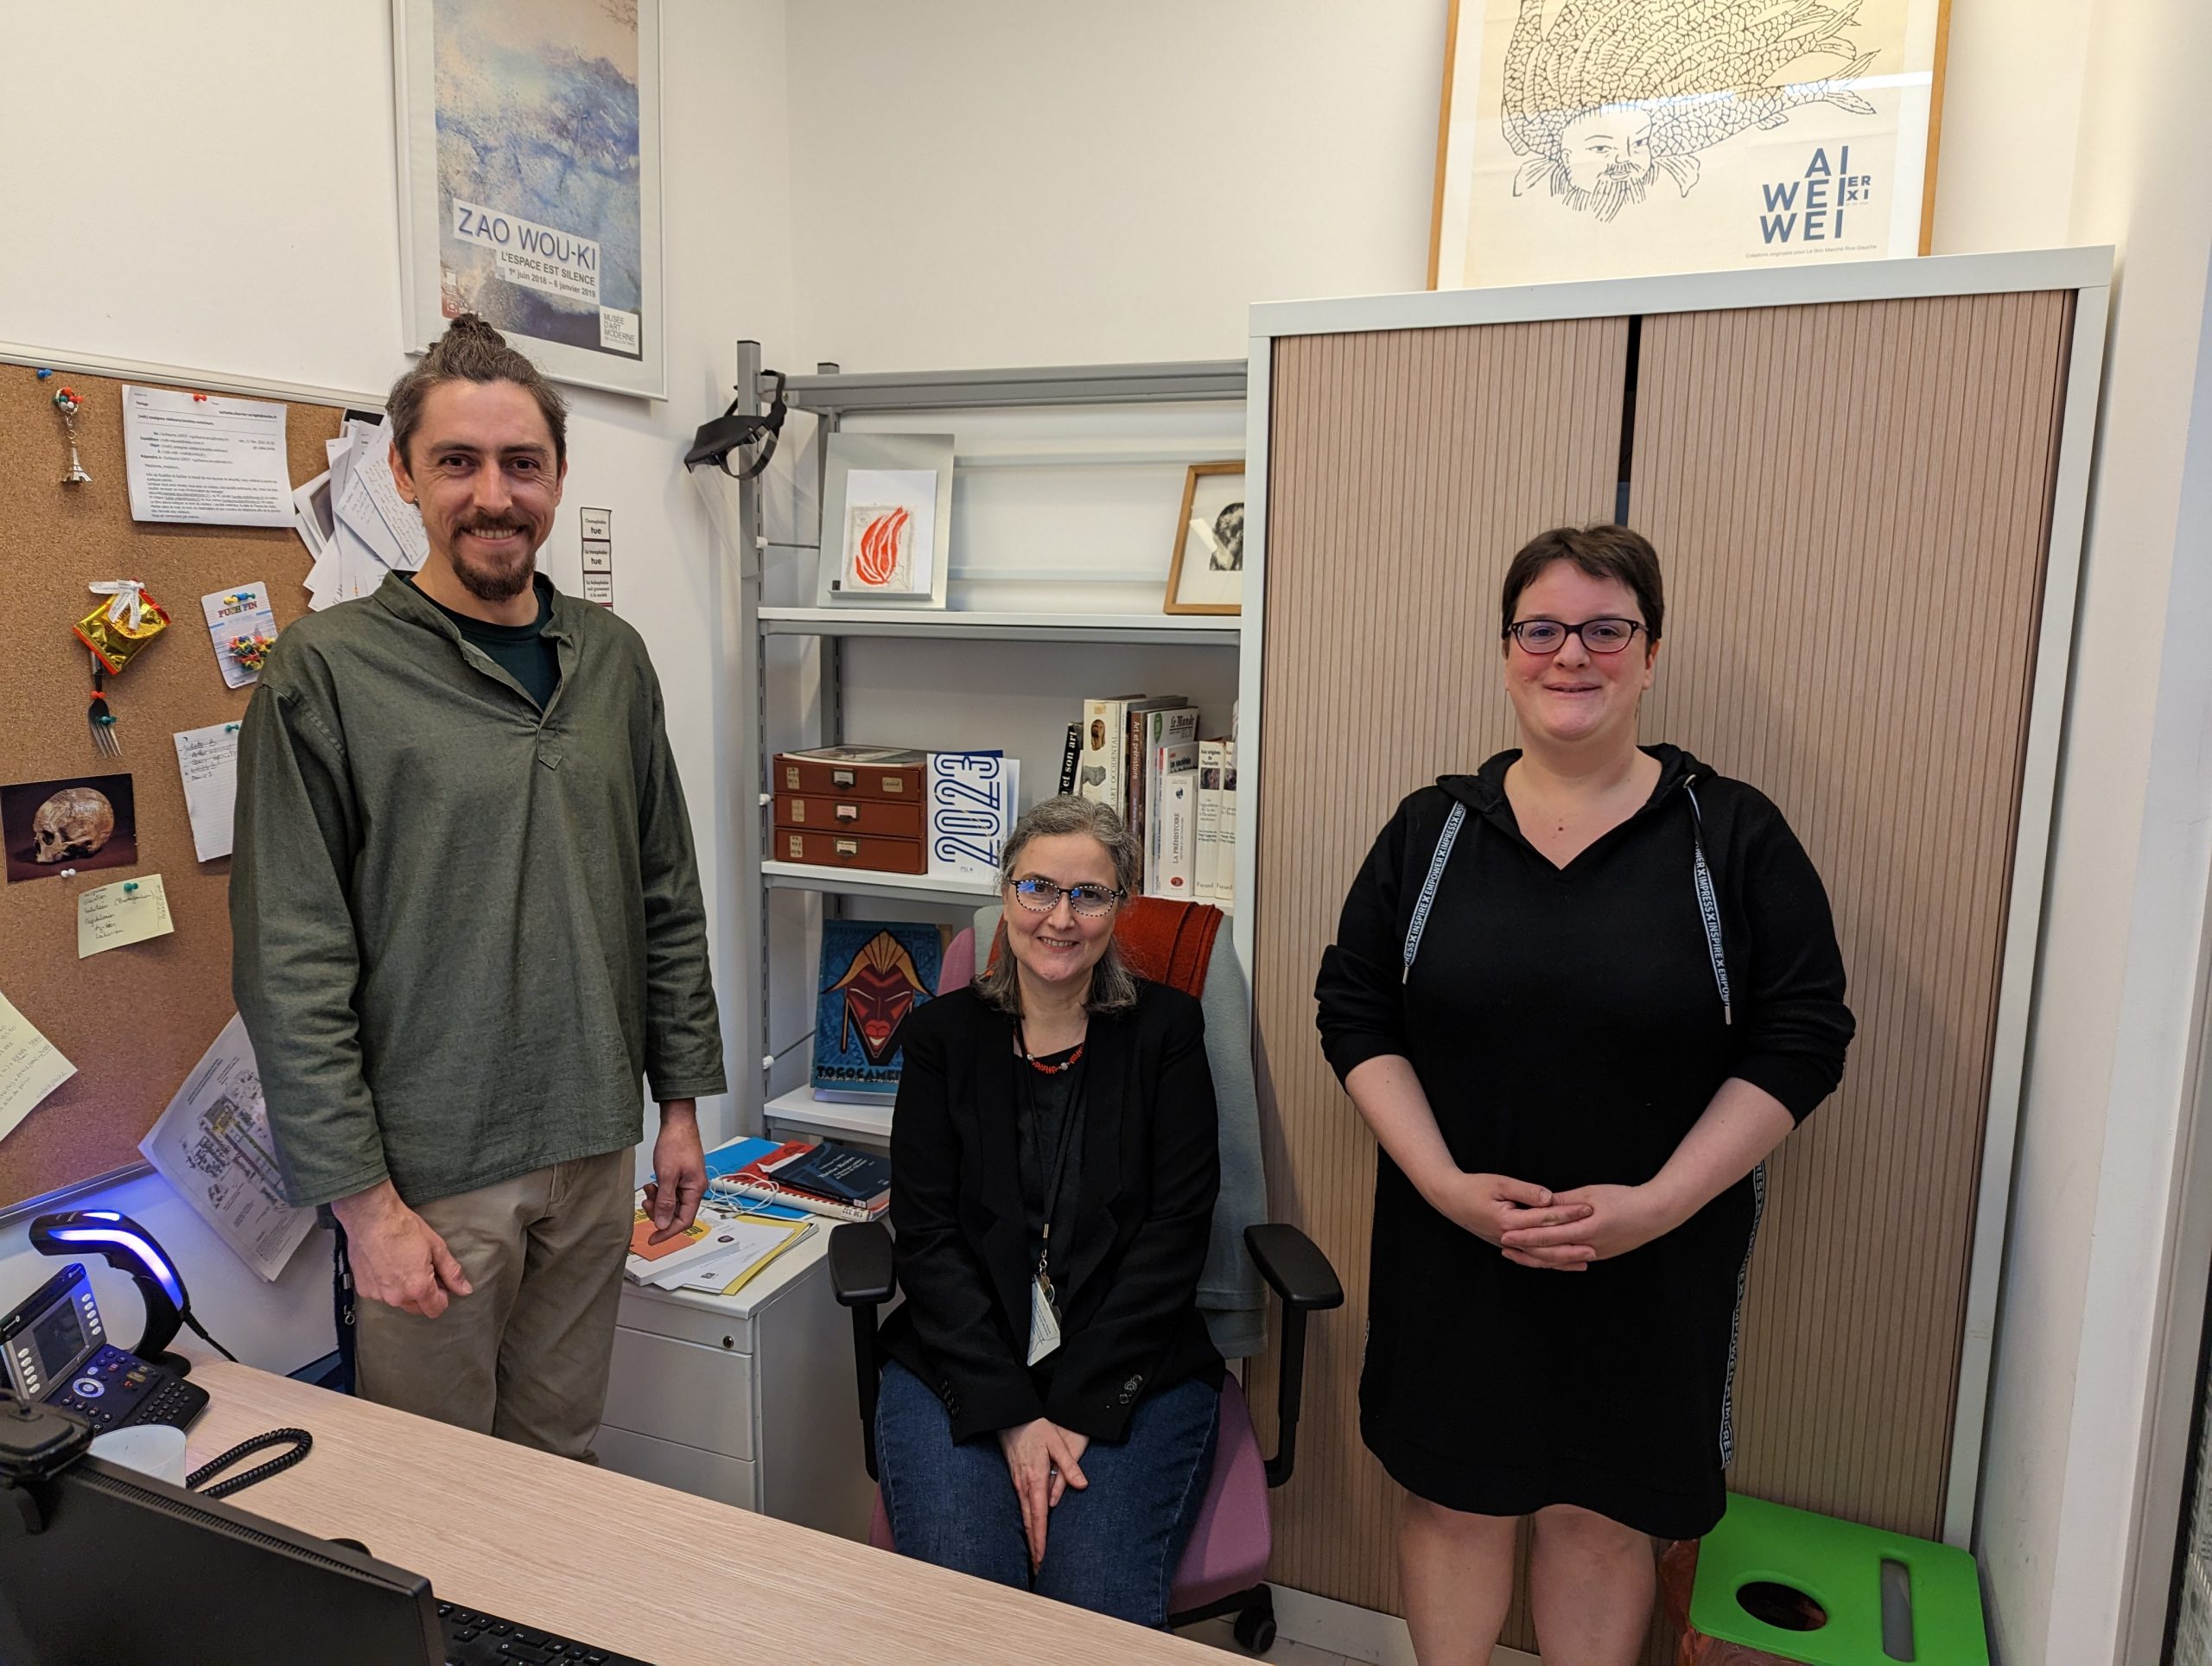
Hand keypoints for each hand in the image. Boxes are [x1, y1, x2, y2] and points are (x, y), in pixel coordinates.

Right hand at [331, 1181, 471, 1317]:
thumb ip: (451, 1272)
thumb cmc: (403, 1228)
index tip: (439, 1282)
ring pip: (398, 1301)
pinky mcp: (363, 1289)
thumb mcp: (436, 1247)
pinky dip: (385, 1284)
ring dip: (403, 1290)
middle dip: (423, 1294)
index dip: (442, 1296)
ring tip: (402, 1264)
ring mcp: (377, 1294)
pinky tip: (385, 1265)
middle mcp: (396, 1297)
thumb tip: (465, 1289)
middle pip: (417, 1308)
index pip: (435, 1310)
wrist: (370, 1217)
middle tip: (422, 1269)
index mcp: (417, 1288)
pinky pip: (380, 1294)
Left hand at [644, 1101, 705, 1243]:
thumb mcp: (666, 1175)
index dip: (668, 1232)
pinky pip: (671, 1193)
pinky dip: (660, 1192)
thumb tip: (663, 1223)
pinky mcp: (682, 1177)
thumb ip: (666, 1202)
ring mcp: (689, 1182)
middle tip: (648, 1204)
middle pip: (678, 1213)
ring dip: (658, 1201)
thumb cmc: (676, 1143)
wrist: (678, 1123)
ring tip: (650, 1190)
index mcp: (695, 1189)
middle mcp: (695, 1188)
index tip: (653, 1238)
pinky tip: (653, 1184)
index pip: (684, 1221)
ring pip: (673, 1203)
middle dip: (660, 1212)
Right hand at [997, 1418, 1089, 1566]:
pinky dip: (1027, 1525)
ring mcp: (1018, 1484)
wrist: (1011, 1416)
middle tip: (1040, 1570)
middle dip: (1034, 1548)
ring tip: (1036, 1558)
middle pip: (1029, 1524)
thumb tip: (1083, 1485)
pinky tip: (1031, 1533)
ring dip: (1030, 1539)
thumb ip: (1070, 1465)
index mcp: (1035, 1479)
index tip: (1042, 1558)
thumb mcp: (1057, 1443)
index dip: (1041, 1539)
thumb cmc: (1037, 1428)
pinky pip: (1022, 1508)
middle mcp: (1024, 1486)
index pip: (1039, 1516)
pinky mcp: (1016, 1481)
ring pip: (1024, 1518)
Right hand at [1431, 1171, 1593, 1268]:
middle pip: (1545, 1246)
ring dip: (1563, 1260)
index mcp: (1508, 1220)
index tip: (1588, 1209)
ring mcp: (1507, 1245)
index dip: (1568, 1213)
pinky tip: (1562, 1263)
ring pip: (1539, 1257)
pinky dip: (1548, 1261)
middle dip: (1571, 1246)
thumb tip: (1550, 1198)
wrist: (1450, 1199)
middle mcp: (1509, 1238)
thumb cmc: (1474, 1187)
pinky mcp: (1507, 1246)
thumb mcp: (1499, 1183)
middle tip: (1595, 1246)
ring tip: (1586, 1260)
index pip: (1544, 1218)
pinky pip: (1530, 1258)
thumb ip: (1526, 1191)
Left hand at [1498, 1182, 1678, 1267]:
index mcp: (1586, 1229)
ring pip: (1559, 1260)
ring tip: (1516, 1254)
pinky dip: (1553, 1260)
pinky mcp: (1600, 1255)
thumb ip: (1564, 1200)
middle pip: (1550, 1252)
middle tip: (1503, 1246)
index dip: (1525, 1236)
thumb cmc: (1624, 1198)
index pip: (1548, 1235)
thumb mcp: (1591, 1193)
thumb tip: (1540, 1203)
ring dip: (1536, 1258)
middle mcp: (1589, 1246)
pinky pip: (1571, 1261)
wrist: (1655, 1214)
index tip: (1505, 1233)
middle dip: (1525, 1250)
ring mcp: (1596, 1254)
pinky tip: (1540, 1258)